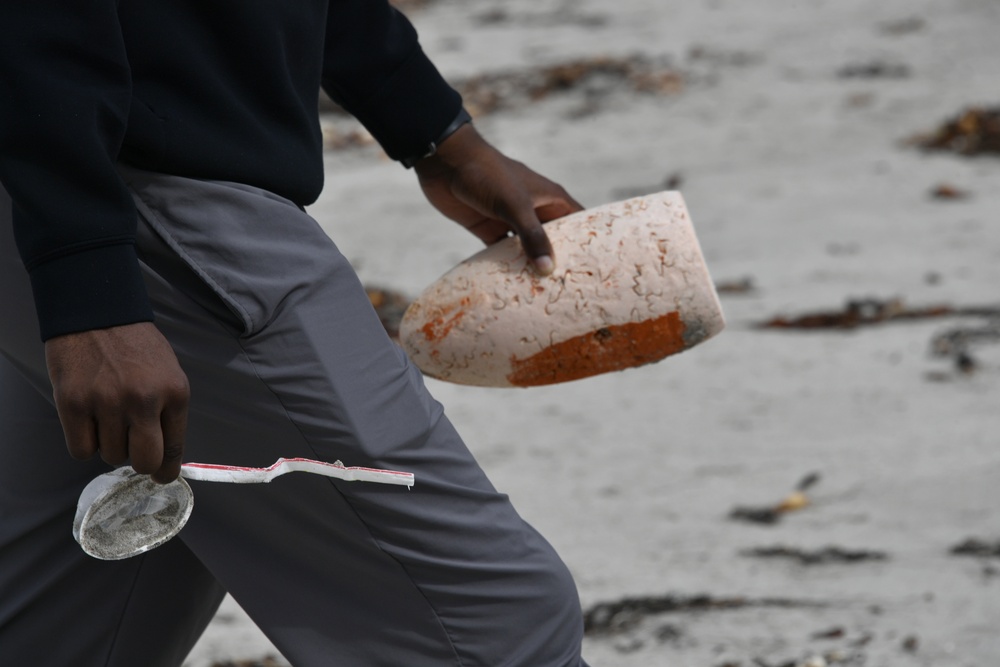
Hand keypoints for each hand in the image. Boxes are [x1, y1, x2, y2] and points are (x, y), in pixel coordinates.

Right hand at [44, 322, 188, 482]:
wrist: (97, 312)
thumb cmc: (135, 345)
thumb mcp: (168, 372)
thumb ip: (168, 410)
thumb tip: (166, 453)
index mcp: (175, 392)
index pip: (174, 447)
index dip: (167, 469)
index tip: (163, 476)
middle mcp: (144, 400)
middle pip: (144, 461)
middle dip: (140, 463)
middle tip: (133, 451)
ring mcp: (107, 403)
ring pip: (110, 456)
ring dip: (109, 444)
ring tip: (108, 416)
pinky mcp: (74, 404)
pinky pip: (81, 450)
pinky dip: (84, 442)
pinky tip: (89, 420)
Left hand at [414, 123, 583, 275]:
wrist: (446, 162)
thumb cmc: (488, 175)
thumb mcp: (515, 205)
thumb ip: (532, 236)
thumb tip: (548, 270)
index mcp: (549, 199)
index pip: (578, 223)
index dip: (588, 242)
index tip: (596, 268)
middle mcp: (535, 210)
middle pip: (554, 241)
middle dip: (560, 262)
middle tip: (572, 292)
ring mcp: (512, 220)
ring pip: (528, 249)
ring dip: (532, 267)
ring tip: (545, 296)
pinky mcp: (489, 229)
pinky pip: (503, 253)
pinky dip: (507, 267)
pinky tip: (512, 287)